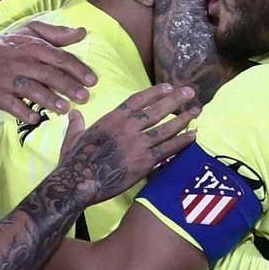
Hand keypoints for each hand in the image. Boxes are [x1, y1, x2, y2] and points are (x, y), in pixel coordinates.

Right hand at [0, 22, 96, 122]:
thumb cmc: (7, 47)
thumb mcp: (29, 33)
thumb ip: (56, 34)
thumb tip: (82, 32)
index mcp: (33, 47)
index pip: (59, 57)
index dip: (77, 69)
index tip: (92, 80)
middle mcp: (22, 62)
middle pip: (48, 74)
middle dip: (67, 86)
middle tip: (84, 98)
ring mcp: (8, 79)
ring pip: (30, 89)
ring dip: (48, 99)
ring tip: (64, 108)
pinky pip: (10, 104)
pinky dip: (22, 111)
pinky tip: (34, 118)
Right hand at [57, 84, 200, 205]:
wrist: (78, 183)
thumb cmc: (72, 162)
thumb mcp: (72, 138)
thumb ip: (76, 124)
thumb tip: (73, 114)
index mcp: (111, 119)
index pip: (137, 100)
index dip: (154, 92)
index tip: (168, 87)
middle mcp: (127, 128)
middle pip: (156, 110)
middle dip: (175, 100)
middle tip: (190, 92)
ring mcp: (137, 144)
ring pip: (166, 128)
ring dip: (183, 119)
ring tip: (196, 111)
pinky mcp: (144, 162)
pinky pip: (168, 149)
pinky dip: (182, 142)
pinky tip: (193, 136)